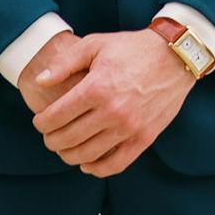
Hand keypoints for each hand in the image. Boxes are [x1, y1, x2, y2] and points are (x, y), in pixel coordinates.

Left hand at [28, 28, 193, 176]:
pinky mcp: (144, 138)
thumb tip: (40, 82)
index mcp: (96, 88)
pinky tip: (87, 164)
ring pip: (88, 154)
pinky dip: (97, 169)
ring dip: (69, 156)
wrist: (174, 57)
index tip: (39, 122)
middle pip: (68, 138)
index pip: (56, 117)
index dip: (42, 123)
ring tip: (64, 150)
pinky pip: (116, 164)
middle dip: (52, 140)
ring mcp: (129, 127)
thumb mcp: (95, 44)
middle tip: (49, 137)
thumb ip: (64, 63)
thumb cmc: (131, 48)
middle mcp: (112, 111)